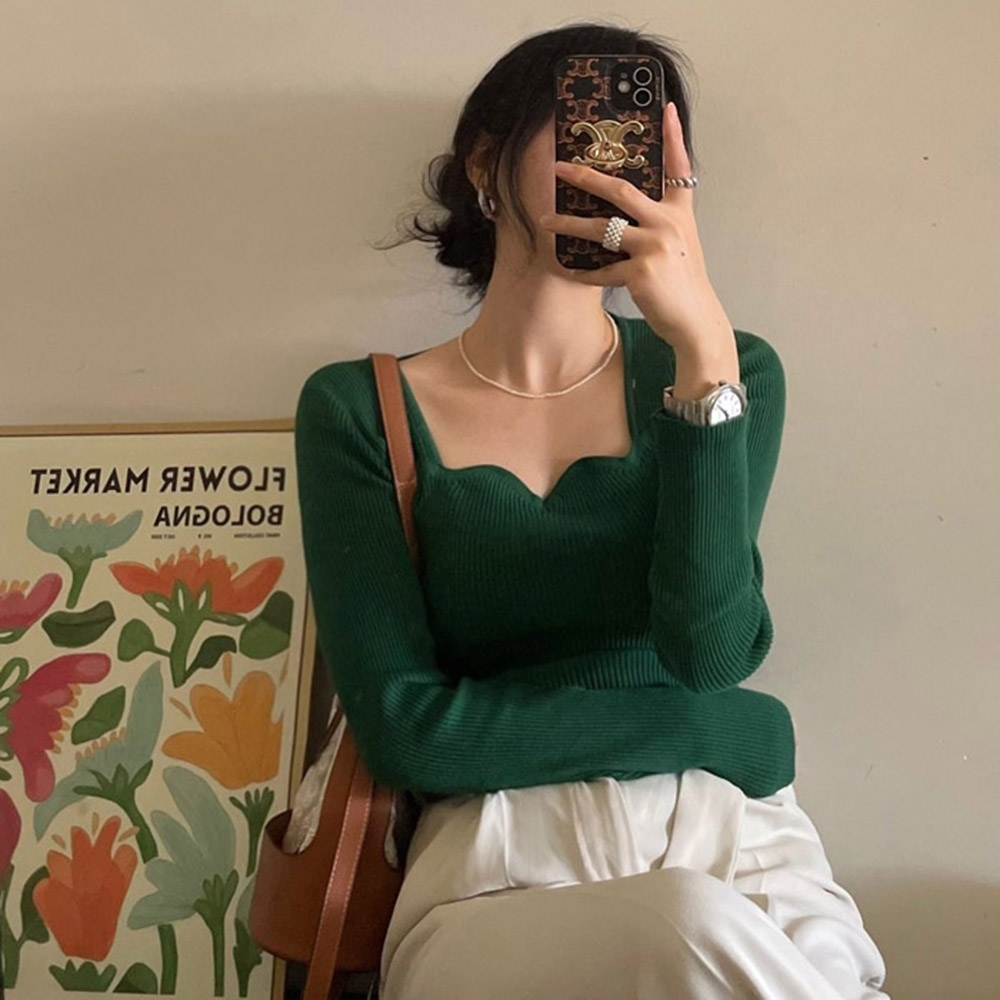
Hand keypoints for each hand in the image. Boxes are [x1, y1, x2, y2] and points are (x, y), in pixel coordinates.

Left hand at [539, 102, 733, 357]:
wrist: (695, 318)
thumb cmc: (682, 282)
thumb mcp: (681, 243)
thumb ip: (660, 222)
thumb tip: (622, 212)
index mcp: (679, 212)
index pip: (679, 167)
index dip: (673, 136)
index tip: (666, 108)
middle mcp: (668, 223)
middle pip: (621, 190)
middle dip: (586, 177)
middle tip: (560, 168)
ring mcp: (655, 246)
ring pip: (601, 229)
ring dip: (569, 225)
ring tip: (545, 221)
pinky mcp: (641, 272)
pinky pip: (601, 269)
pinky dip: (581, 272)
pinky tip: (565, 269)